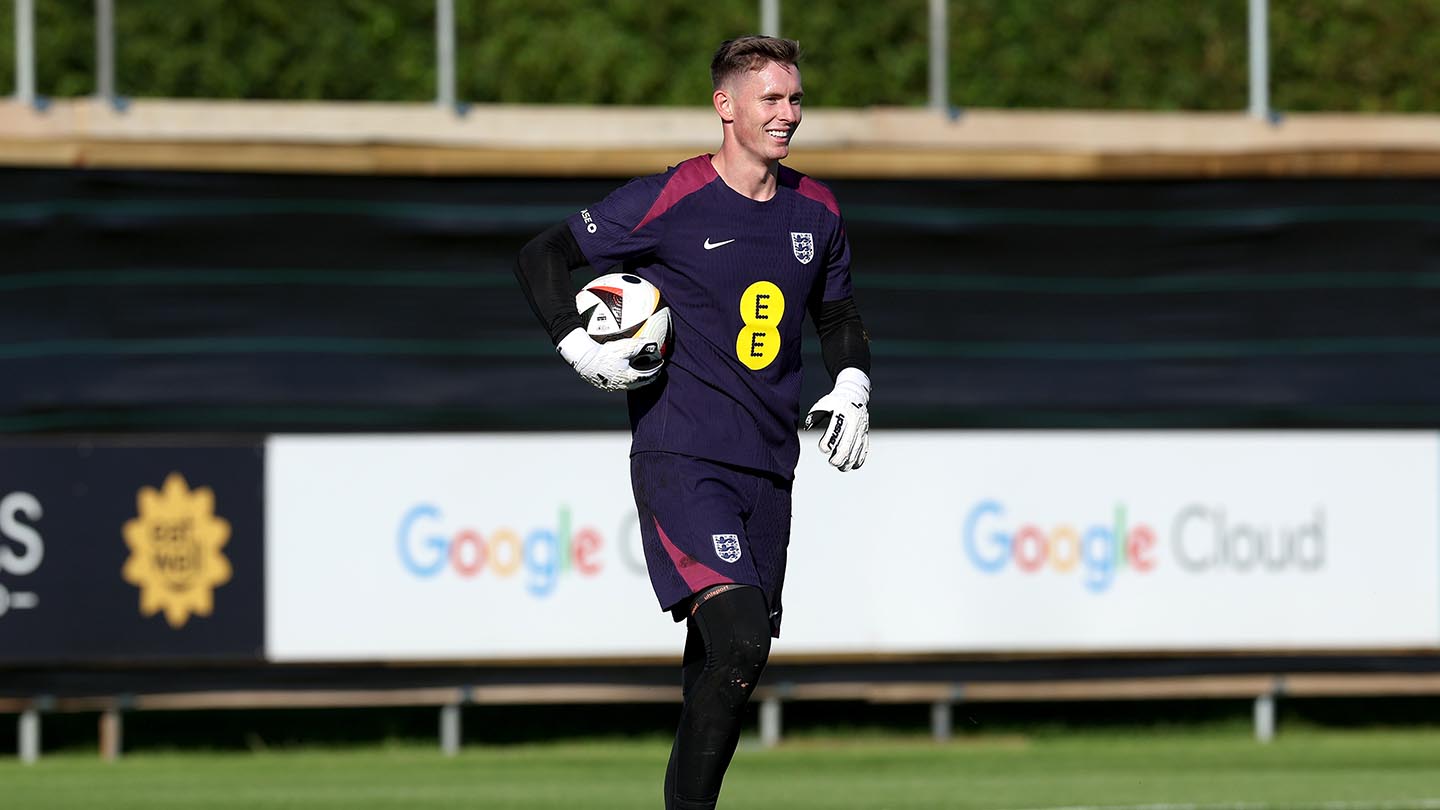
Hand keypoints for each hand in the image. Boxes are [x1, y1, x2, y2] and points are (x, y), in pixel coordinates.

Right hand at [556, 309, 670, 391]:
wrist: (584, 359)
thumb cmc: (604, 354)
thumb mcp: (624, 347)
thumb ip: (640, 345)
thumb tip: (653, 344)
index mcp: (630, 378)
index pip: (648, 375)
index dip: (656, 369)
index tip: (661, 363)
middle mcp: (622, 385)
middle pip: (640, 382)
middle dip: (649, 375)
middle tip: (654, 369)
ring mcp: (612, 386)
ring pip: (630, 384)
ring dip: (637, 377)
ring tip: (640, 370)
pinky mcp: (604, 385)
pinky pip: (620, 382)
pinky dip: (626, 377)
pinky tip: (623, 370)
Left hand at [803, 368, 870, 470]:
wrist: (854, 395)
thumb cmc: (835, 402)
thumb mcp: (824, 404)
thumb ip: (815, 416)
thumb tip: (807, 427)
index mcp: (842, 413)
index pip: (835, 432)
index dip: (828, 444)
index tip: (823, 448)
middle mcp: (853, 422)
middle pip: (847, 445)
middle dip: (839, 458)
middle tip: (832, 462)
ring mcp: (861, 429)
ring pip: (857, 450)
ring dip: (849, 462)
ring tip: (840, 467)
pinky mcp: (865, 434)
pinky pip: (864, 450)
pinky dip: (859, 460)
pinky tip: (852, 464)